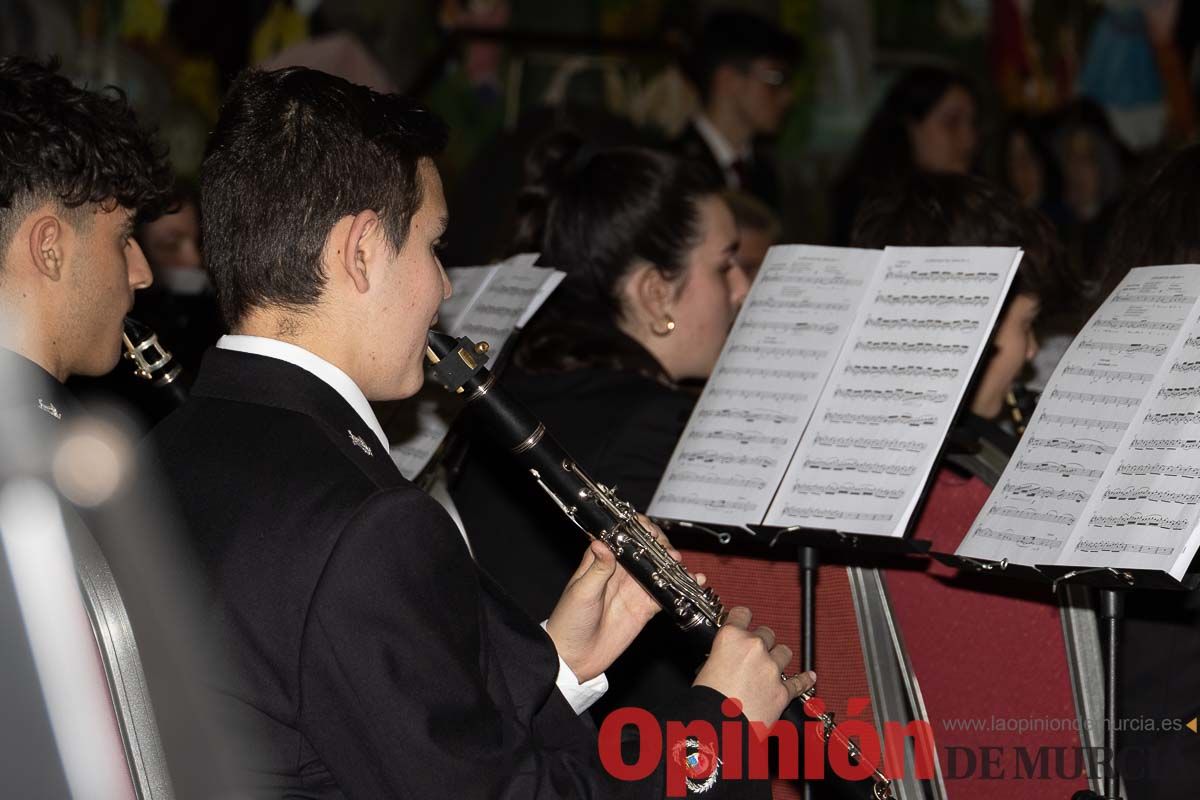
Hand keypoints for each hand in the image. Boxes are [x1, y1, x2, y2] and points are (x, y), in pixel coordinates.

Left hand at [545, 515, 701, 681]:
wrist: (575, 658)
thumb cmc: (569, 621)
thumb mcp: (581, 592)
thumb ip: (597, 569)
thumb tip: (602, 543)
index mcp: (601, 561)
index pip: (622, 535)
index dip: (636, 527)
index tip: (647, 528)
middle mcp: (620, 571)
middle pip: (646, 548)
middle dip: (660, 544)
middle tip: (666, 550)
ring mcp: (635, 588)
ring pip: (659, 568)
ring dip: (672, 563)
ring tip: (679, 563)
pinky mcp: (646, 607)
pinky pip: (667, 593)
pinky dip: (681, 586)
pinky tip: (693, 581)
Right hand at [694, 606, 814, 724]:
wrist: (718, 727)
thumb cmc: (705, 701)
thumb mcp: (705, 668)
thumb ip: (720, 657)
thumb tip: (725, 661)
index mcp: (731, 638)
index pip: (742, 614)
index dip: (742, 618)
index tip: (743, 621)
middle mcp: (754, 648)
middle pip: (766, 633)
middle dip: (761, 642)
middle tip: (753, 654)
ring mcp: (771, 669)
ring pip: (784, 652)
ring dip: (778, 657)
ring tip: (772, 666)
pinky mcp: (782, 691)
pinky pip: (799, 682)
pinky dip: (805, 680)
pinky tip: (809, 677)